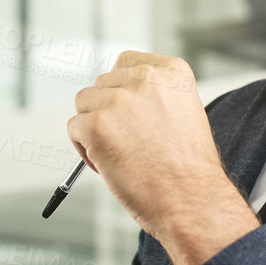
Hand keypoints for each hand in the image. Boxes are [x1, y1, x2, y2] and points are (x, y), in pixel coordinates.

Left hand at [66, 51, 258, 264]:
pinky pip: (74, 128)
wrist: (191, 202)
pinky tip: (108, 165)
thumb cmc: (188, 169)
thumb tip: (116, 95)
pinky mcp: (97, 125)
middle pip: (102, 83)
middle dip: (107, 111)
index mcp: (172, 72)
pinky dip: (84, 148)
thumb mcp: (184, 114)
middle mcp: (146, 79)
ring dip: (93, 127)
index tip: (128, 113)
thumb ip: (154, 96)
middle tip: (126, 143)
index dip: (122, 90)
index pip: (126, 62)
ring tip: (118, 154)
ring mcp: (119, 101)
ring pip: (84, 103)